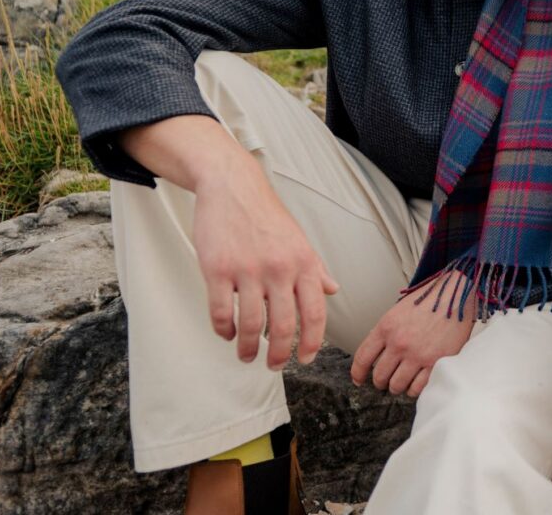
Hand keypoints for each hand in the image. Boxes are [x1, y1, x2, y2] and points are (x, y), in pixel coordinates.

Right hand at [189, 151, 340, 369]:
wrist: (232, 185)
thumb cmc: (266, 215)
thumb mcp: (299, 240)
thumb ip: (315, 267)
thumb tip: (334, 289)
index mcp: (303, 262)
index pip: (315, 313)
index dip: (311, 342)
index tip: (305, 359)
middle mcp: (279, 268)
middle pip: (284, 326)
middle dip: (279, 355)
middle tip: (274, 366)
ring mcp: (247, 270)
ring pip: (251, 324)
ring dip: (248, 348)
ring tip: (247, 355)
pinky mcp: (217, 269)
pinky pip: (221, 312)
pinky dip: (224, 330)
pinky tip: (227, 333)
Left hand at [350, 272, 475, 397]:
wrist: (455, 296)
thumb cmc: (427, 302)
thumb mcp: (398, 312)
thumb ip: (384, 333)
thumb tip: (373, 357)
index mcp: (386, 327)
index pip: (363, 358)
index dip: (357, 374)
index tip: (359, 380)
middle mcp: (400, 343)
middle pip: (379, 376)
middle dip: (380, 382)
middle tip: (385, 381)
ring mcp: (418, 354)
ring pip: (396, 385)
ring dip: (397, 386)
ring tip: (401, 382)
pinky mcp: (436, 363)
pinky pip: (417, 388)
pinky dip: (413, 389)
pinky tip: (415, 382)